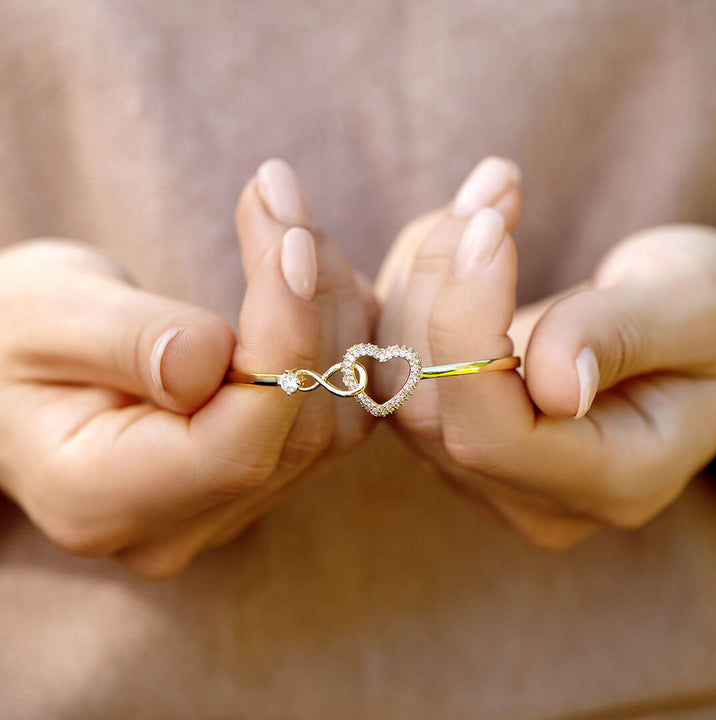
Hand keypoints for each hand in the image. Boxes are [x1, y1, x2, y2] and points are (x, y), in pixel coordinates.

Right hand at [0, 159, 373, 577]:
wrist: (23, 373)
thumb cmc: (13, 339)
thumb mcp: (45, 318)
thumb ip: (129, 340)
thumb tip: (213, 354)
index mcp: (102, 500)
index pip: (236, 446)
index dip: (285, 342)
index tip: (291, 239)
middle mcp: (178, 527)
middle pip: (300, 428)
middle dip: (312, 301)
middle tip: (283, 198)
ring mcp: (227, 509)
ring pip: (335, 418)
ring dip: (333, 310)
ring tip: (291, 225)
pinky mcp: (260, 477)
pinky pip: (337, 411)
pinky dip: (340, 337)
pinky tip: (312, 278)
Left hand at [376, 157, 715, 547]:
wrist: (689, 336)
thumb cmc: (711, 320)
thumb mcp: (696, 311)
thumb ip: (623, 338)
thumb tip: (555, 385)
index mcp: (612, 481)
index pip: (497, 435)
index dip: (469, 332)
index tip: (491, 229)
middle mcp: (532, 494)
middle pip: (431, 406)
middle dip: (440, 283)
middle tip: (490, 193)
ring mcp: (482, 467)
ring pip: (397, 380)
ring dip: (422, 272)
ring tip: (485, 197)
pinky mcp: (450, 423)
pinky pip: (394, 359)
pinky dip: (413, 284)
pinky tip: (458, 231)